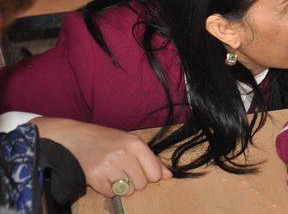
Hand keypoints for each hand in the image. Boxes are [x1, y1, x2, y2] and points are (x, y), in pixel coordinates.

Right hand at [31, 117, 171, 196]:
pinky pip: (111, 194)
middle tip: (123, 169)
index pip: (155, 173)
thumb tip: (168, 176)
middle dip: (134, 181)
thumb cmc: (106, 140)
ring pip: (127, 191)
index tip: (141, 169)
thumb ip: (151, 159)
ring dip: (122, 186)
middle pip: (142, 184)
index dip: (149, 175)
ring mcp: (109, 166)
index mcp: (135, 144)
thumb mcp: (130, 142)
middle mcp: (123, 154)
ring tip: (112, 172)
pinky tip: (103, 176)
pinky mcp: (95, 178)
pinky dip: (108, 188)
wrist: (74, 138)